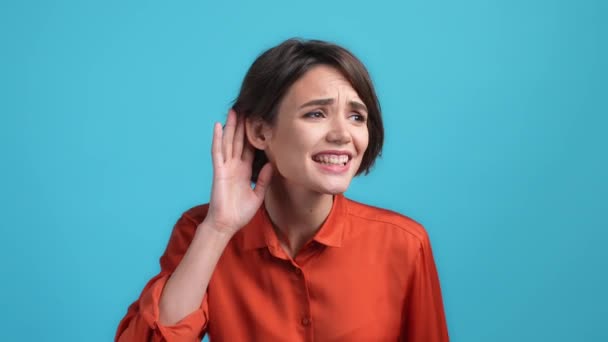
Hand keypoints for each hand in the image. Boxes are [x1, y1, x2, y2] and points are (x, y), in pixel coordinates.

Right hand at [204, 109, 272, 235]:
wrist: (226, 225)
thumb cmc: (240, 213)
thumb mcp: (258, 195)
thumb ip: (264, 180)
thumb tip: (272, 164)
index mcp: (245, 172)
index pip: (250, 149)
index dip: (253, 136)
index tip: (258, 122)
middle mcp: (235, 167)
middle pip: (239, 141)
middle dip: (242, 126)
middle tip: (247, 108)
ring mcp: (226, 167)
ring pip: (229, 142)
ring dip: (231, 127)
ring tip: (234, 111)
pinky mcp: (219, 171)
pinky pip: (218, 152)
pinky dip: (217, 139)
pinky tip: (218, 126)